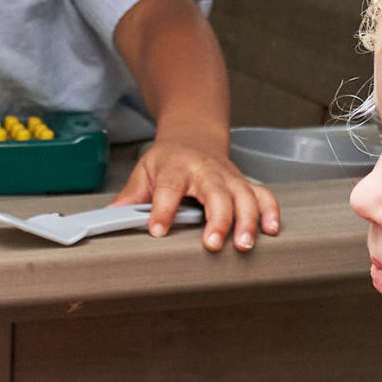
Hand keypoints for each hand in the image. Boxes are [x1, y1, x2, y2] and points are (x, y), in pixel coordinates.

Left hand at [119, 132, 278, 253]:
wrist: (193, 137)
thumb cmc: (168, 160)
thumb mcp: (144, 172)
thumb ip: (131, 196)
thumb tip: (111, 217)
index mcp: (176, 168)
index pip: (168, 189)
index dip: (163, 209)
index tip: (157, 230)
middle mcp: (206, 171)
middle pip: (216, 194)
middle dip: (217, 219)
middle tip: (213, 244)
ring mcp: (229, 178)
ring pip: (244, 196)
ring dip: (247, 220)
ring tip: (244, 245)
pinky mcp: (244, 184)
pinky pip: (263, 195)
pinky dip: (270, 211)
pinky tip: (271, 231)